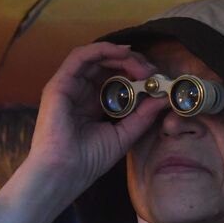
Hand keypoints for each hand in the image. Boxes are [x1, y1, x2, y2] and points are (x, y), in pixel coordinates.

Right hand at [22, 42, 165, 210]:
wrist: (64, 173)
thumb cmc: (89, 160)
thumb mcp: (125, 134)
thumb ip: (143, 115)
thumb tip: (164, 98)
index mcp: (94, 103)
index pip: (116, 78)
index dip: (137, 74)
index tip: (158, 80)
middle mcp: (81, 91)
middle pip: (108, 65)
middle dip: (133, 63)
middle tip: (152, 70)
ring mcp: (69, 86)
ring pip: (96, 57)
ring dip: (121, 56)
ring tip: (141, 65)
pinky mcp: (59, 83)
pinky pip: (80, 56)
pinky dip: (102, 49)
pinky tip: (122, 54)